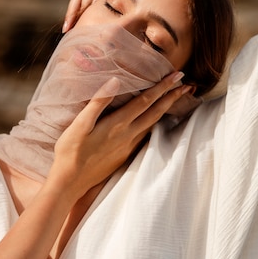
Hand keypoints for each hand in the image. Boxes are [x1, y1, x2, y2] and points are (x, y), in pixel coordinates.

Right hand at [50, 71, 189, 192]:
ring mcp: (128, 147)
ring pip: (153, 124)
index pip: (146, 101)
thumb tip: (116, 80)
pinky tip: (154, 121)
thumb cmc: (70, 151)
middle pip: (156, 112)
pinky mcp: (124, 155)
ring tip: (177, 99)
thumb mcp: (80, 124)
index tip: (177, 75)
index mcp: (118, 124)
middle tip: (188, 84)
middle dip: (173, 97)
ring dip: (166, 110)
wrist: (70, 183)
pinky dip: (155, 123)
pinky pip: (145, 135)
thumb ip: (99, 101)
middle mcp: (128, 135)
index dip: (163, 86)